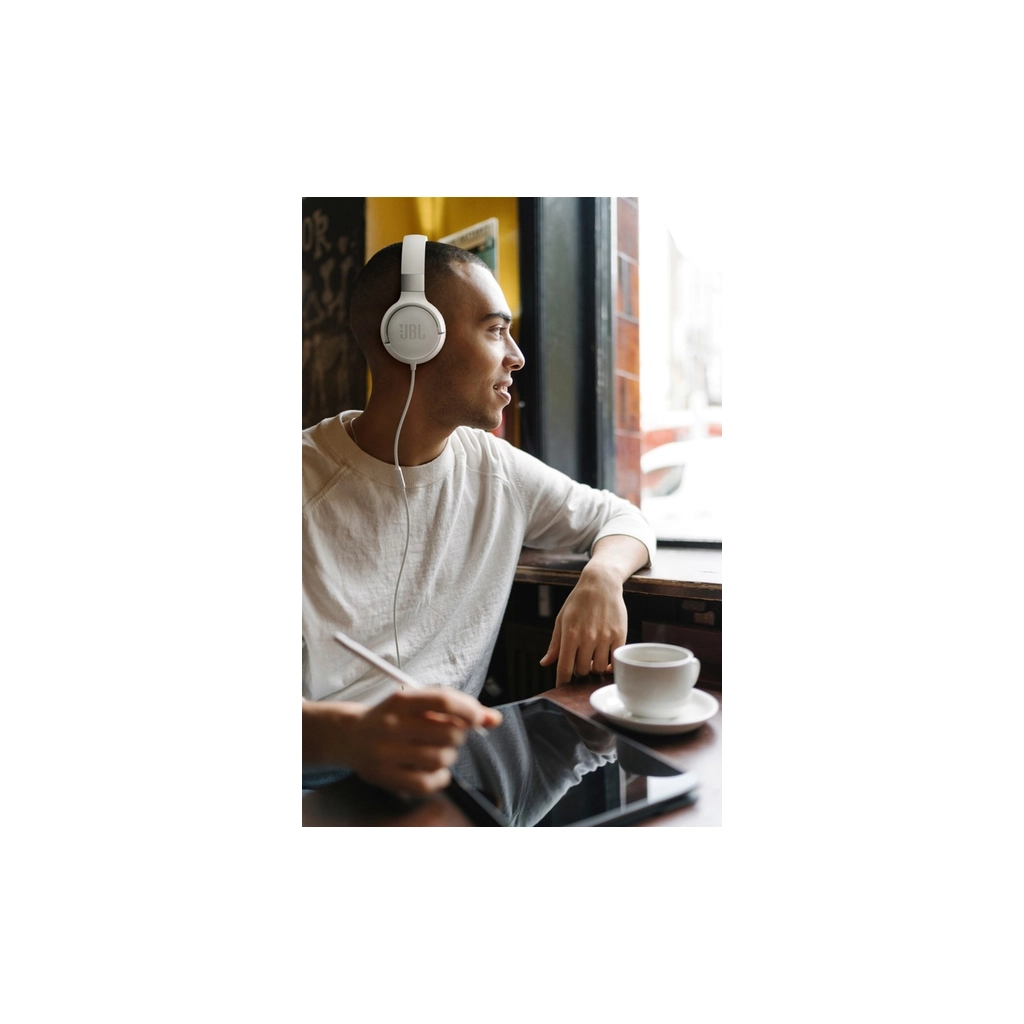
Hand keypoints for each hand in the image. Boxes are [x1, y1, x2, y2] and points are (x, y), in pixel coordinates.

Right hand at [338, 688, 501, 796]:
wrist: (351, 736)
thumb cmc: (394, 718)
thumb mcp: (419, 704)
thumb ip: (457, 708)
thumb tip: (493, 719)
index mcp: (401, 700)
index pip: (443, 701)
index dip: (469, 710)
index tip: (477, 718)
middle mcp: (391, 724)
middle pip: (448, 732)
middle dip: (459, 735)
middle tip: (452, 736)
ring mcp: (386, 752)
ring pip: (441, 758)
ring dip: (450, 756)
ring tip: (440, 751)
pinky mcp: (384, 776)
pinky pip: (427, 783)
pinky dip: (440, 777)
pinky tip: (435, 770)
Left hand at [539, 564, 627, 685]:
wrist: (601, 584)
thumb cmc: (578, 602)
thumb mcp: (561, 620)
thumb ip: (555, 644)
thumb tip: (545, 663)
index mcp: (570, 634)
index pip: (564, 667)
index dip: (562, 681)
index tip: (562, 687)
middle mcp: (587, 637)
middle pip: (582, 671)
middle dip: (578, 670)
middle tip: (579, 662)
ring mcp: (605, 637)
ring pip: (598, 668)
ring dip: (594, 667)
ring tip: (592, 657)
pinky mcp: (620, 635)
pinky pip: (615, 661)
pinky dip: (609, 666)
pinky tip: (605, 660)